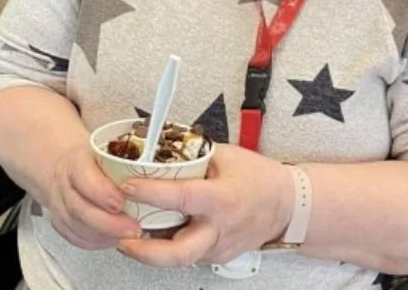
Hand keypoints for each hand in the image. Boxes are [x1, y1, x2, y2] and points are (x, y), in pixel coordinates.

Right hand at [43, 142, 142, 249]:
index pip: (83, 177)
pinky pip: (77, 237)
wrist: (69, 169)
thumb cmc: (95, 159)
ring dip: (104, 235)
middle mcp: (64, 184)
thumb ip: (128, 156)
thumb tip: (161, 160)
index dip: (101, 192)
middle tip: (134, 229)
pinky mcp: (62, 223)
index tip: (122, 202)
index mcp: (76, 161)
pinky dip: (96, 241)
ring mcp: (60, 206)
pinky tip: (114, 239)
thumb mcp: (109, 148)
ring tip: (130, 237)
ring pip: (77, 226)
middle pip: (79, 208)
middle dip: (108, 223)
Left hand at [116, 144, 294, 266]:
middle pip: (178, 253)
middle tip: (119, 237)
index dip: (151, 192)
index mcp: (222, 199)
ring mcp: (219, 248)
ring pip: (179, 259)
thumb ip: (193, 155)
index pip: (181, 197)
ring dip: (151, 251)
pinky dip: (168, 246)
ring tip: (128, 236)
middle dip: (144, 251)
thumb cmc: (259, 177)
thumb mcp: (227, 156)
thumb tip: (157, 148)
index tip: (127, 186)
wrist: (288, 206)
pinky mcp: (218, 258)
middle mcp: (220, 229)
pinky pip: (189, 255)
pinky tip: (155, 235)